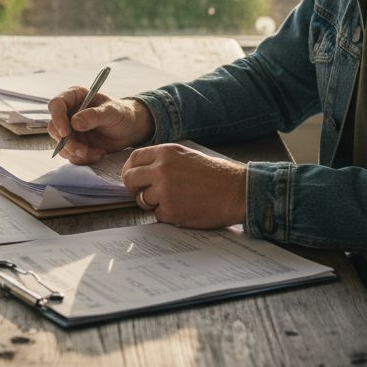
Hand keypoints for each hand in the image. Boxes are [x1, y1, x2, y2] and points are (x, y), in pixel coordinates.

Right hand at [47, 88, 153, 164]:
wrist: (129, 129)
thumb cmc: (121, 113)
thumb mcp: (112, 112)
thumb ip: (94, 115)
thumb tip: (75, 123)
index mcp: (74, 97)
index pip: (56, 105)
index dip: (57, 118)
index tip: (66, 132)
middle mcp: (68, 113)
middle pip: (54, 128)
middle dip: (67, 143)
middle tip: (83, 150)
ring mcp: (70, 130)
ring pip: (61, 145)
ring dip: (77, 153)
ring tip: (98, 152)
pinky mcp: (74, 144)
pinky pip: (71, 155)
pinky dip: (83, 158)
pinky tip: (99, 153)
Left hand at [120, 143, 246, 228]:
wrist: (236, 191)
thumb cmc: (216, 175)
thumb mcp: (187, 156)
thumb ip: (164, 160)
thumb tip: (141, 170)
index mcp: (166, 152)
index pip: (134, 158)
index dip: (130, 169)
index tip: (133, 177)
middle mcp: (162, 169)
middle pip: (130, 179)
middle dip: (134, 188)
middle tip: (143, 193)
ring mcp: (164, 191)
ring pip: (142, 199)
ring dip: (153, 202)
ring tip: (175, 200)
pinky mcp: (170, 210)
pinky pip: (157, 214)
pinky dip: (168, 214)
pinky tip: (185, 208)